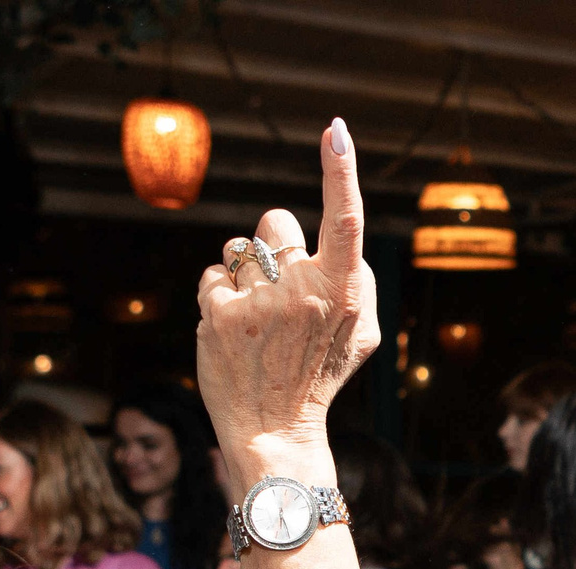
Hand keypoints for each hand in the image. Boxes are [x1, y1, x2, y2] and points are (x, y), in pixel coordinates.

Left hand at [195, 119, 379, 461]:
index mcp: (343, 291)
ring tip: (253, 317)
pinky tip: (230, 330)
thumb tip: (342, 242)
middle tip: (278, 292)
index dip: (340, 171)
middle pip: (277, 223)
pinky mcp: (219, 316)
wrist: (273, 429)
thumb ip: (360, 284)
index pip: (344, 220)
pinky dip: (216, 297)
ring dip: (242, 273)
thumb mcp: (363, 337)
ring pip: (239, 248)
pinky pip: (212, 276)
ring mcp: (260, 303)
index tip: (336, 132)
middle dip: (273, 246)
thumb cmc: (319, 377)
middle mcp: (304, 292)